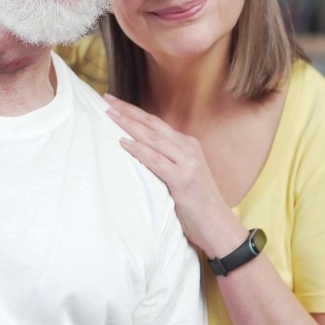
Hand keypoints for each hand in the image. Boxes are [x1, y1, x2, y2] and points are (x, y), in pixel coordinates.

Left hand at [103, 94, 246, 256]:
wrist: (218, 226)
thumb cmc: (196, 204)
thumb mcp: (181, 175)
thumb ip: (165, 161)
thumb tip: (136, 152)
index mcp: (187, 145)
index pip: (155, 123)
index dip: (134, 111)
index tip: (114, 102)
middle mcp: (188, 148)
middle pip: (152, 124)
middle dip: (128, 111)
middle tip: (106, 98)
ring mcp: (187, 162)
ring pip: (153, 138)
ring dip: (129, 125)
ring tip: (110, 114)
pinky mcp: (183, 179)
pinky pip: (156, 160)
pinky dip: (139, 150)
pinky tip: (123, 142)